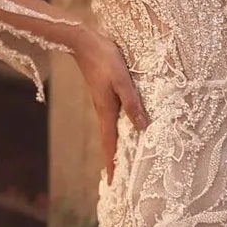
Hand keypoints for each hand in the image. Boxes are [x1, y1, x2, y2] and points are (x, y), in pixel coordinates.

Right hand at [74, 28, 148, 181]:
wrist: (83, 42)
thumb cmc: (104, 59)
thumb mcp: (122, 81)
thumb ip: (133, 103)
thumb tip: (143, 126)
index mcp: (107, 111)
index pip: (110, 144)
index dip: (111, 164)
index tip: (112, 184)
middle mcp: (103, 111)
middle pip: (109, 141)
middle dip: (112, 160)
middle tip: (116, 179)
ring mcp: (102, 104)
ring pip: (110, 131)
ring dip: (115, 147)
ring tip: (120, 161)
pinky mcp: (104, 96)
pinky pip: (111, 119)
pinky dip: (116, 131)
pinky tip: (123, 130)